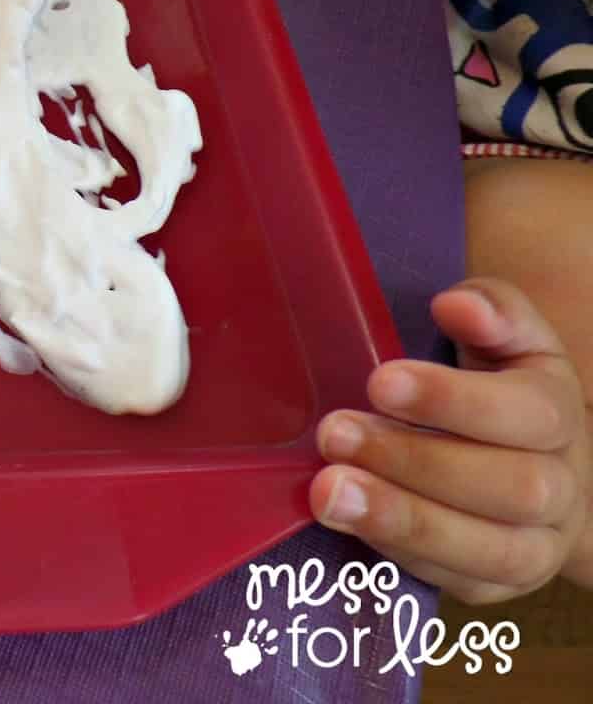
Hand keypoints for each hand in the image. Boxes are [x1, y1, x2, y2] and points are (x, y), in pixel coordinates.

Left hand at [310, 278, 591, 603]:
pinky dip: (400, 553)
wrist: (535, 469)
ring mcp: (535, 545)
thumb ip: (491, 312)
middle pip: (511, 488)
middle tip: (334, 433)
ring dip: (401, 519)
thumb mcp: (505, 337)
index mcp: (558, 415)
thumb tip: (458, 305)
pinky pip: (456, 581)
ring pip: (488, 548)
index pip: (526, 414)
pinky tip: (350, 522)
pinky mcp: (497, 584)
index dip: (453, 400)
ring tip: (328, 490)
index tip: (380, 381)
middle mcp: (560, 487)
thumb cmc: (499, 387)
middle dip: (415, 461)